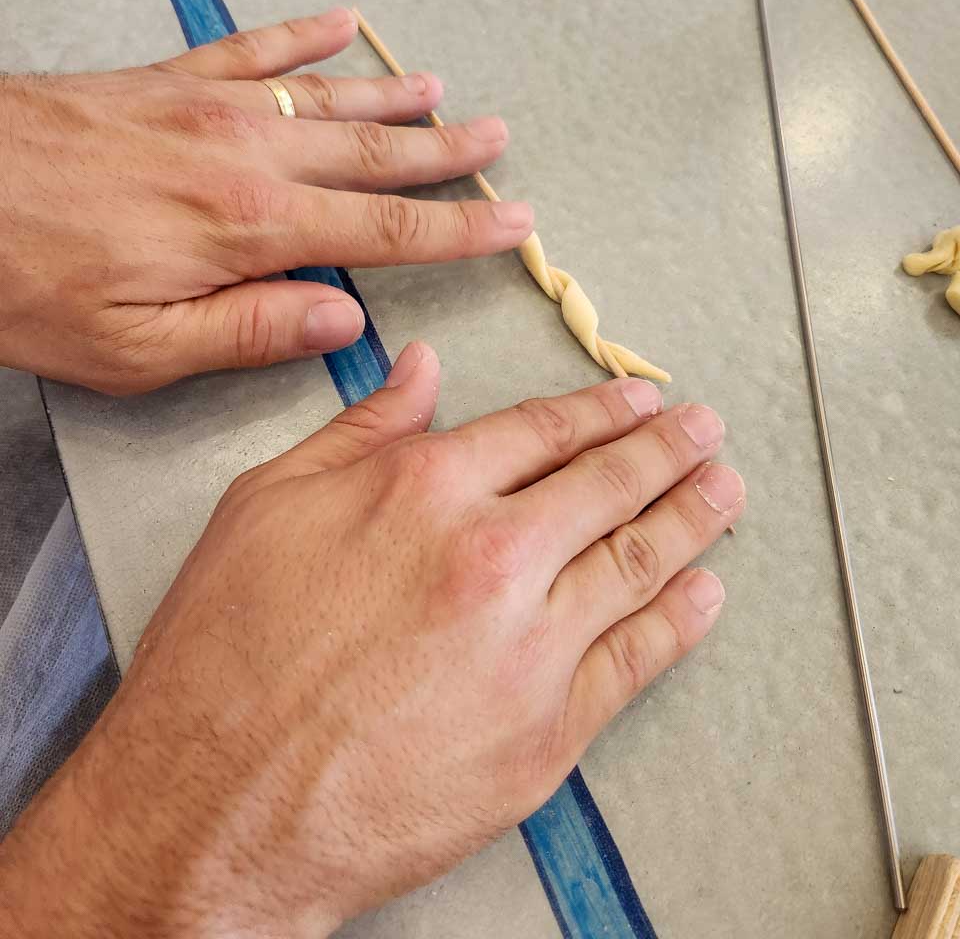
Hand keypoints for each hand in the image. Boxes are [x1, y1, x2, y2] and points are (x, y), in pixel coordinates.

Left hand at [0, 9, 530, 392]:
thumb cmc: (24, 283)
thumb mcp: (136, 349)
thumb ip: (250, 330)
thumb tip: (347, 317)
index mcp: (250, 230)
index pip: (386, 229)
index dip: (458, 229)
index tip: (511, 220)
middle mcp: (245, 157)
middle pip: (372, 152)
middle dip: (444, 151)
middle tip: (498, 140)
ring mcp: (206, 106)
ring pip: (325, 97)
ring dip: (391, 96)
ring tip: (444, 91)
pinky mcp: (164, 79)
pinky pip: (251, 48)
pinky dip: (302, 35)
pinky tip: (341, 23)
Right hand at [0, 345, 743, 936]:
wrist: (215, 803)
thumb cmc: (226, 654)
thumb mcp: (268, 503)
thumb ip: (360, 431)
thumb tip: (421, 373)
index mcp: (426, 489)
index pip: (542, 430)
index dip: (600, 409)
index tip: (639, 399)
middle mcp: (491, 556)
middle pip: (607, 485)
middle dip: (666, 449)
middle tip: (704, 430)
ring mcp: (530, 646)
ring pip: (638, 563)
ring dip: (693, 518)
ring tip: (725, 488)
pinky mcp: (547, 733)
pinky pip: (636, 660)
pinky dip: (680, 620)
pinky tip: (705, 592)